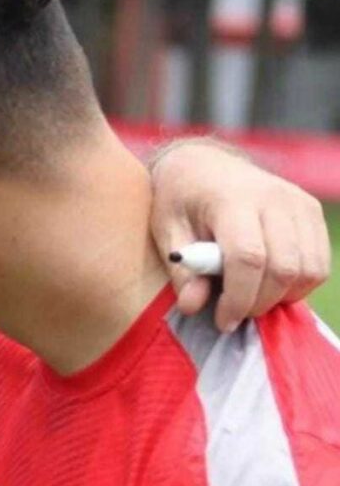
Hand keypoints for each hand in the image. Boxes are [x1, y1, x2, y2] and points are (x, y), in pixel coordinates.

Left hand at [149, 139, 330, 331]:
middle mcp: (273, 198)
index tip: (222, 321)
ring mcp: (298, 202)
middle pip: (283, 268)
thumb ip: (182, 271)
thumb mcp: (166, 233)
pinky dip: (298, 284)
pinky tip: (268, 284)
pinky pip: (319, 263)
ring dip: (281, 296)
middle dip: (258, 302)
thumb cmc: (178, 202)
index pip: (248, 258)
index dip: (238, 298)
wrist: (202, 165)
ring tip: (248, 297)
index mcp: (230, 200)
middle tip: (232, 313)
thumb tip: (193, 307)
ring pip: (309, 269)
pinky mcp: (310, 211)